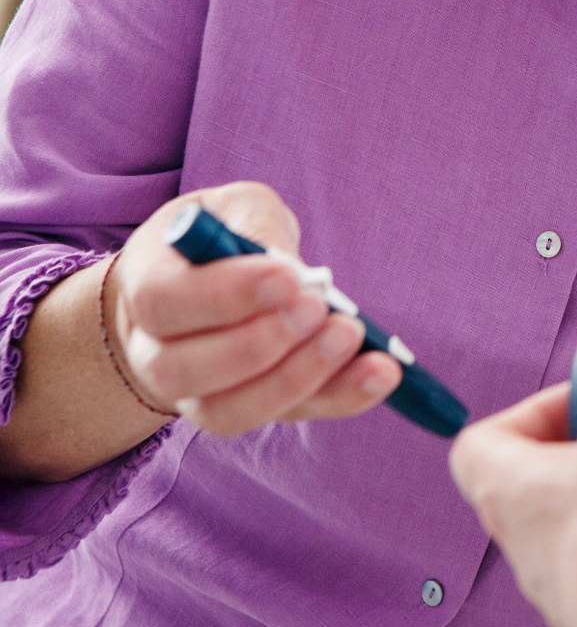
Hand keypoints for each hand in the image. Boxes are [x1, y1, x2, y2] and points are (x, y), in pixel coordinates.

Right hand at [104, 182, 400, 435]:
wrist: (200, 284)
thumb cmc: (218, 237)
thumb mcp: (233, 208)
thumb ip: (256, 227)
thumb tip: (295, 274)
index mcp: (145, 285)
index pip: (162, 302)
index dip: (222, 296)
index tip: (286, 277)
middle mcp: (156, 352)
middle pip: (183, 370)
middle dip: (257, 344)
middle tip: (317, 308)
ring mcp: (196, 394)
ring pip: (228, 411)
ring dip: (295, 378)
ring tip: (349, 338)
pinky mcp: (250, 410)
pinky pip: (285, 418)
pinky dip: (338, 398)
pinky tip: (379, 374)